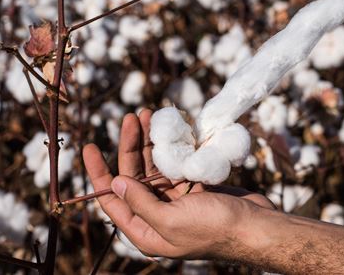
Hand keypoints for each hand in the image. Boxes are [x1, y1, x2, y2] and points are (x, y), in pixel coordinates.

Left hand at [83, 109, 274, 258]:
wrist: (254, 226)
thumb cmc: (213, 228)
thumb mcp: (170, 220)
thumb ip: (140, 202)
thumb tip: (114, 183)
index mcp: (145, 230)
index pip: (112, 200)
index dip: (98, 174)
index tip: (89, 146)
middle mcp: (157, 214)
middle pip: (134, 176)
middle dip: (131, 146)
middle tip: (133, 117)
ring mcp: (176, 199)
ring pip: (156, 165)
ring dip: (152, 141)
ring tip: (151, 115)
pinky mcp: (194, 186)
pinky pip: (176, 162)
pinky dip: (173, 146)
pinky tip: (172, 128)